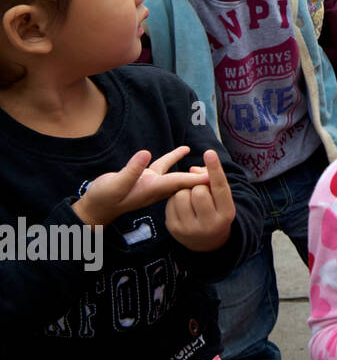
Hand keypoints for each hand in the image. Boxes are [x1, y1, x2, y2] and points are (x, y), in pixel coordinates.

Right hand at [72, 146, 206, 226]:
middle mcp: (155, 186)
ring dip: (190, 167)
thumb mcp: (114, 184)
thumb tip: (146, 153)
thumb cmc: (103, 198)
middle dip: (200, 176)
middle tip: (218, 167)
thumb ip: (130, 170)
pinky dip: (174, 158)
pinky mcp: (144, 177)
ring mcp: (151, 182)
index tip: (213, 176)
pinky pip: (164, 167)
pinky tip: (183, 151)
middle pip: (183, 180)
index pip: (179, 183)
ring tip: (206, 158)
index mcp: (151, 188)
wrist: (94, 208)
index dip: (196, 179)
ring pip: (176, 172)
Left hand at [165, 149, 235, 251]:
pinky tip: (183, 206)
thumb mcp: (222, 200)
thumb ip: (211, 181)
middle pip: (198, 190)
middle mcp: (209, 223)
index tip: (209, 152)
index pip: (220, 187)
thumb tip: (192, 168)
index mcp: (226, 214)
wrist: (207, 242)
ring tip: (191, 198)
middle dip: (198, 185)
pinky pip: (170, 202)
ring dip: (185, 191)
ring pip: (181, 194)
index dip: (214, 169)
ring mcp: (189, 228)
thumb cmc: (217, 213)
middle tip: (201, 190)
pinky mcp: (174, 229)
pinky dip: (175, 198)